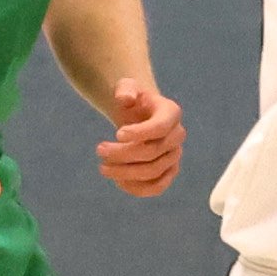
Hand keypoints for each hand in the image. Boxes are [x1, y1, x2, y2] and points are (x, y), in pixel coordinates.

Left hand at [96, 78, 184, 195]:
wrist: (140, 116)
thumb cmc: (133, 101)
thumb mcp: (127, 87)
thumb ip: (125, 89)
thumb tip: (125, 99)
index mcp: (171, 112)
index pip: (159, 128)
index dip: (139, 133)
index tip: (116, 133)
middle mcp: (177, 136)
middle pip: (152, 152)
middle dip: (122, 154)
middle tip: (99, 149)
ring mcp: (175, 156)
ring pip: (152, 172)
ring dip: (124, 172)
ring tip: (103, 167)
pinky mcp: (169, 172)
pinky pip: (157, 187)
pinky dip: (137, 188)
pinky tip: (117, 180)